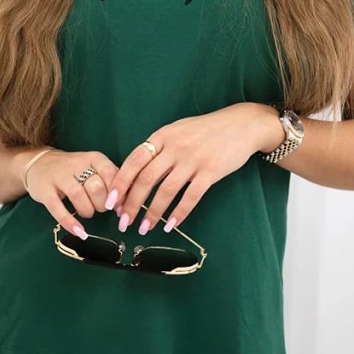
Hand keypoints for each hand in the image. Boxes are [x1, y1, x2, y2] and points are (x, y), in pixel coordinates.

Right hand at [24, 148, 120, 238]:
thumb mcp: (94, 169)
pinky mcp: (45, 191)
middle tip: (100, 208)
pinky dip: (70, 222)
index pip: (111, 173)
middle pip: (96, 187)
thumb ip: (110, 183)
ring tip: (88, 213)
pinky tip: (80, 232)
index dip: (118, 194)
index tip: (119, 206)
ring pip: (79, 195)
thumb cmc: (74, 171)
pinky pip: (58, 208)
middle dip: (102, 204)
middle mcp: (76, 164)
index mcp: (94, 158)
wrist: (39, 163)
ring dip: (88, 211)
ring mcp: (59, 177)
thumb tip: (125, 205)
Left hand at [105, 104, 270, 235]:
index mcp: (163, 136)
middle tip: (123, 222)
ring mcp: (193, 159)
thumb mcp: (178, 130)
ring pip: (166, 191)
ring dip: (153, 213)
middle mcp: (175, 147)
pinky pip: (191, 197)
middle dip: (132, 204)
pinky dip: (179, 213)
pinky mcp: (211, 171)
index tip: (111, 201)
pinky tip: (171, 225)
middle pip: (146, 179)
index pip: (134, 160)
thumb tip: (137, 171)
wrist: (242, 125)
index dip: (120, 182)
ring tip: (144, 228)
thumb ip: (159, 147)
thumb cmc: (207, 129)